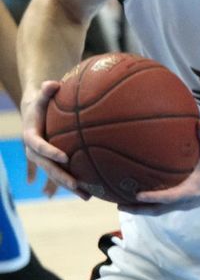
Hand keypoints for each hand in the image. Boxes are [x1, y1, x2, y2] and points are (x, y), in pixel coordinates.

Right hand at [21, 80, 87, 199]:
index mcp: (31, 136)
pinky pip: (58, 175)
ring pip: (54, 175)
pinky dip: (68, 185)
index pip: (40, 146)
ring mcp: (40, 159)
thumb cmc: (42, 102)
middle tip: (77, 185)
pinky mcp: (48, 162)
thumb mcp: (42, 95)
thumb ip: (46, 90)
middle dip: (62, 177)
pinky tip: (84, 196)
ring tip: (87, 196)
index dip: (51, 152)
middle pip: (48, 167)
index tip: (65, 157)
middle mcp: (33, 151)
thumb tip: (52, 83)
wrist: (33, 112)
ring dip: (69, 186)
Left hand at [128, 123, 199, 213]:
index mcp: (190, 191)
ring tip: (124, 205)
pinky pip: (164, 209)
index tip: (136, 195)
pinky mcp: (184, 205)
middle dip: (138, 209)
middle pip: (157, 210)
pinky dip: (151, 206)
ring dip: (142, 210)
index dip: (152, 197)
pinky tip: (141, 201)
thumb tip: (198, 121)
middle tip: (120, 204)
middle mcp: (185, 202)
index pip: (167, 197)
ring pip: (159, 212)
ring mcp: (184, 206)